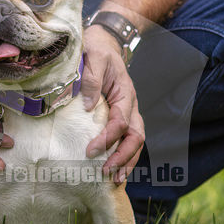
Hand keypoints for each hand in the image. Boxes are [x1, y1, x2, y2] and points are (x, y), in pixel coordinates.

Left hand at [82, 25, 144, 183]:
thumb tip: (88, 106)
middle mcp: (130, 106)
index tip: (90, 151)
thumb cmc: (96, 50)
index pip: (121, 122)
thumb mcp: (93, 57)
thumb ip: (90, 79)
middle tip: (107, 173)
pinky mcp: (120, 117)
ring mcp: (127, 113)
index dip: (108, 139)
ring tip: (115, 180)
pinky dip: (123, 156)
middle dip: (123, 158)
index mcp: (125, 94)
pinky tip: (114, 170)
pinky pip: (127, 140)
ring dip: (127, 162)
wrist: (104, 44)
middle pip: (136, 137)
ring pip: (135, 142)